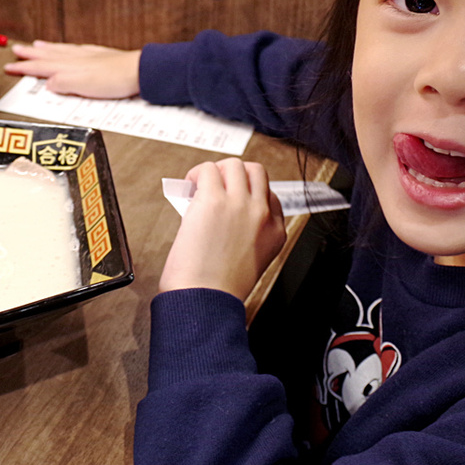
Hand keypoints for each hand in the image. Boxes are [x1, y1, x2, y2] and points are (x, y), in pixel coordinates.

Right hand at [4, 40, 141, 97]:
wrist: (138, 72)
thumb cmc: (115, 80)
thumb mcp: (83, 87)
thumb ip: (63, 84)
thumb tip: (48, 84)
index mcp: (68, 68)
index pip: (40, 67)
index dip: (24, 67)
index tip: (9, 66)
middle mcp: (76, 60)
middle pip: (47, 56)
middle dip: (30, 54)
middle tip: (16, 50)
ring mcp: (87, 57)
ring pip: (60, 51)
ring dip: (46, 49)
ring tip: (36, 46)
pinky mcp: (100, 57)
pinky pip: (75, 50)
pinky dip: (65, 49)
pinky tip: (69, 50)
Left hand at [159, 159, 286, 300]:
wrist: (204, 300)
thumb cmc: (217, 290)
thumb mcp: (251, 261)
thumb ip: (246, 234)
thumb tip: (224, 215)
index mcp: (275, 233)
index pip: (270, 196)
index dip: (247, 194)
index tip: (231, 200)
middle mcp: (262, 214)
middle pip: (256, 172)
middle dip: (235, 175)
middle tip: (215, 187)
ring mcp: (240, 204)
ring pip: (234, 164)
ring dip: (215, 171)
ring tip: (200, 186)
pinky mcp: (214, 200)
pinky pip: (207, 169)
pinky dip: (196, 174)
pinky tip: (189, 188)